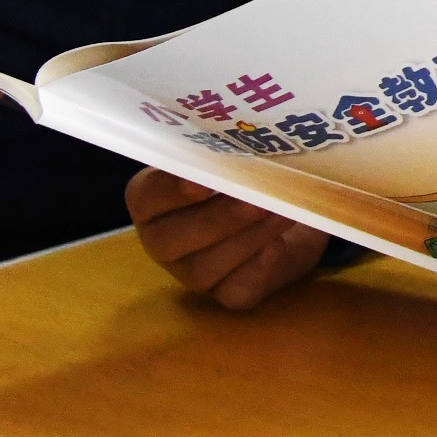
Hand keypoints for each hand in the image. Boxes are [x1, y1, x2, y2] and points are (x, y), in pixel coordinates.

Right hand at [124, 167, 325, 310]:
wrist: (289, 212)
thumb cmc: (250, 176)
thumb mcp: (236, 157)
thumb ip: (225, 151)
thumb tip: (238, 144)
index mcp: (153, 200)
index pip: (146, 197)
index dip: (170, 190)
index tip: (203, 180)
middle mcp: (164, 240)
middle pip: (171, 239)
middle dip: (217, 218)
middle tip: (255, 199)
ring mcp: (192, 272)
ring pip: (204, 268)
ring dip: (246, 239)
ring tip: (281, 213)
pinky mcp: (227, 293)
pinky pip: (236, 290)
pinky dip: (258, 269)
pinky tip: (276, 247)